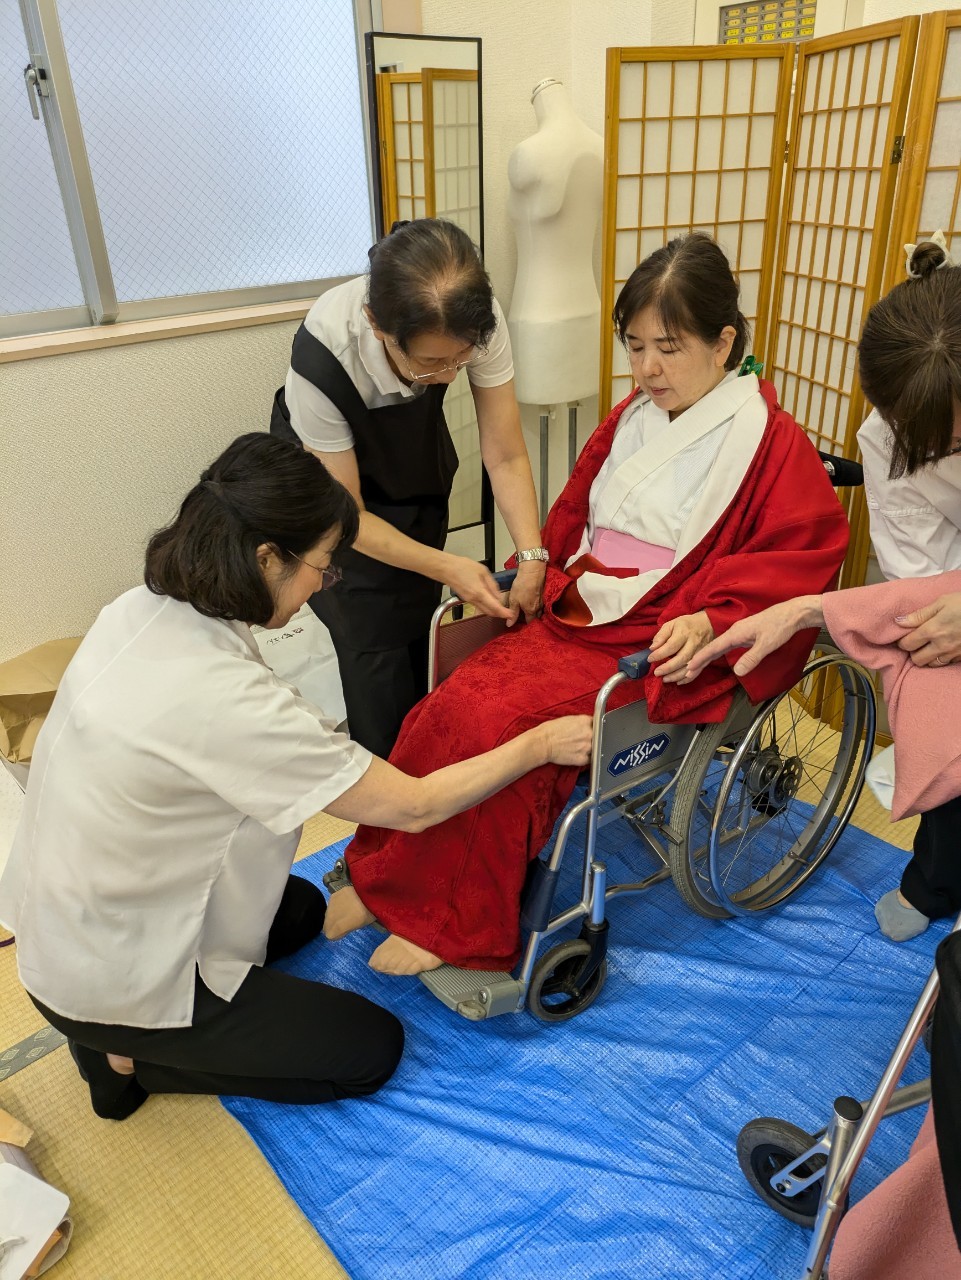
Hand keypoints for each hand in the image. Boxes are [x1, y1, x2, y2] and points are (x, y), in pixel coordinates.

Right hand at [446, 557, 513, 619]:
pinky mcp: (466, 600)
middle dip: (500, 614)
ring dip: (493, 611)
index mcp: (480, 592)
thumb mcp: (483, 571)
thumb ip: (492, 584)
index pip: (495, 607)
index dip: (504, 613)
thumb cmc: (462, 566)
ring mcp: (469, 601)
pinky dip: (487, 607)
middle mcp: (474, 600)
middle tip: (509, 612)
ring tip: (502, 606)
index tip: (511, 615)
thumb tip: (499, 595)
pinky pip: (479, 606)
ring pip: (484, 610)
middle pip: (490, 612)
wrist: (446, 569)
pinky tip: (491, 601)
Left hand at [508, 560, 545, 624]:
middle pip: (536, 618)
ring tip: (527, 611)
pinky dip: (536, 605)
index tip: (520, 626)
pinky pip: (541, 604)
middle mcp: (539, 608)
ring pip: (539, 611)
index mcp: (531, 611)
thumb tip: (509, 625)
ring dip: (534, 612)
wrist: (533, 572)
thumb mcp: (514, 600)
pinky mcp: (544, 594)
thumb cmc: (522, 586)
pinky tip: (531, 602)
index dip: (525, 625)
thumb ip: (513, 613)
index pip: (530, 623)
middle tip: (524, 619)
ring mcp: (543, 601)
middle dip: (531, 620)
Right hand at [537, 715, 592, 767]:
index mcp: (585, 721)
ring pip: (595, 748)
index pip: (597, 723)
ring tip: (577, 747)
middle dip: (590, 737)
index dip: (591, 727)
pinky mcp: (583, 759)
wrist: (542, 743)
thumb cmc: (549, 731)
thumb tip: (588, 725)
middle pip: (597, 735)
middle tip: (580, 739)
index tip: (589, 730)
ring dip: (589, 748)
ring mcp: (587, 747)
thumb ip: (581, 722)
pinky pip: (590, 759)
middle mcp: (589, 733)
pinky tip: (577, 754)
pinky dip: (586, 758)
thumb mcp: (568, 719)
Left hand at [648, 612, 714, 682]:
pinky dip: (687, 679)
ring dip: (676, 676)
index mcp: (684, 633)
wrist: (709, 625)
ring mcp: (701, 653)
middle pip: (681, 658)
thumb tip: (652, 648)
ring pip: (689, 667)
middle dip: (668, 668)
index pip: (671, 645)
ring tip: (664, 679)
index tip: (650, 659)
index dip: (660, 654)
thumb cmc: (687, 625)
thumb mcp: (672, 624)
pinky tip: (677, 682)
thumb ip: (661, 636)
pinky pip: (697, 672)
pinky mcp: (705, 660)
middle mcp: (693, 644)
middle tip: (657, 673)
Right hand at [683, 595, 823, 681]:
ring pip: (719, 646)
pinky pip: (726, 645)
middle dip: (700, 659)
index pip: (714, 648)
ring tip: (697, 666)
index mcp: (736, 633)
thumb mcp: (766, 645)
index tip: (689, 667)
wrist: (792, 613)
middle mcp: (734, 632)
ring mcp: (740, 632)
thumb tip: (738, 672)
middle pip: (713, 647)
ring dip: (707, 656)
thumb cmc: (780, 627)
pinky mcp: (746, 634)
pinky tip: (716, 656)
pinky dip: (717, 653)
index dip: (701, 658)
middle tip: (687, 670)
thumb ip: (752, 658)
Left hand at [896, 592, 960, 666]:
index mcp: (933, 630)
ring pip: (931, 664)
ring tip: (928, 646)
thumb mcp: (942, 602)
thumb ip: (919, 614)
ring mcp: (953, 653)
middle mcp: (941, 645)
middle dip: (913, 652)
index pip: (907, 644)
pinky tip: (942, 649)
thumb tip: (898, 622)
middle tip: (915, 642)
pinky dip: (940, 658)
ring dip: (926, 657)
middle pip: (917, 659)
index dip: (901, 641)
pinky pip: (946, 663)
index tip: (903, 636)